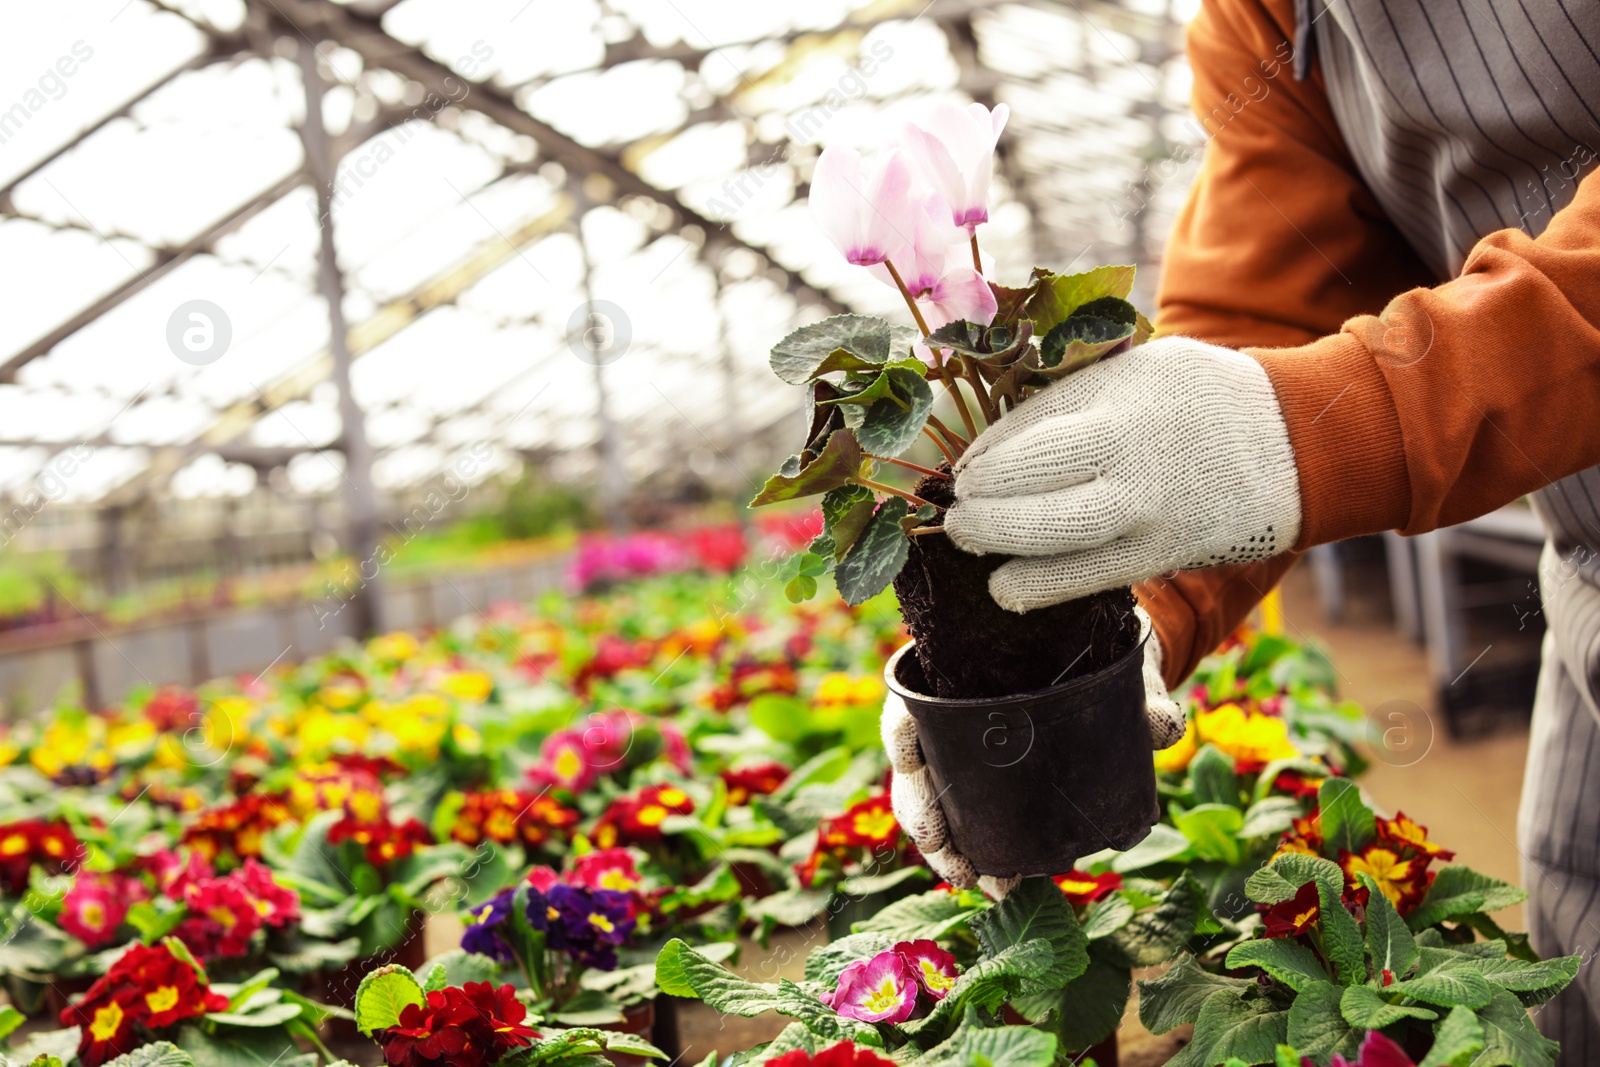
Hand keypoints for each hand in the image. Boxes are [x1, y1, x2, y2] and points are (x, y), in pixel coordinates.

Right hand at [883, 607, 1186, 891]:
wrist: (1107, 669)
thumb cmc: (1098, 659)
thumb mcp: (1118, 668)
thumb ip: (1141, 694)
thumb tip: (1164, 727)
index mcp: (959, 679)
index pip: (911, 701)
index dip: (901, 733)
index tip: (908, 760)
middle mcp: (950, 719)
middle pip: (915, 767)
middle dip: (921, 812)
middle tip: (944, 846)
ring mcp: (962, 756)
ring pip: (931, 803)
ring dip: (942, 847)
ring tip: (971, 879)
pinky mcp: (984, 788)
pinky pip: (964, 821)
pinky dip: (972, 855)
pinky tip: (995, 882)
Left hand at [944, 336, 1301, 611]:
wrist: (1292, 443)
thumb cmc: (1196, 400)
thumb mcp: (1138, 370)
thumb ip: (1072, 401)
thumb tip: (994, 445)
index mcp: (1124, 394)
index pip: (1033, 426)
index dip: (988, 454)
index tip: (963, 469)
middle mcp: (1135, 451)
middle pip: (1037, 478)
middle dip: (983, 499)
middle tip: (956, 511)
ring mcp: (1150, 508)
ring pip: (1058, 532)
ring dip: (1000, 540)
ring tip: (968, 539)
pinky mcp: (1162, 553)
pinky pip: (1090, 576)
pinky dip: (1041, 586)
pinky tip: (1006, 586)